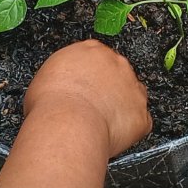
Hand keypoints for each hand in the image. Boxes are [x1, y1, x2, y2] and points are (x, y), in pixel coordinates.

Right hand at [23, 40, 150, 157]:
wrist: (67, 124)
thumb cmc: (50, 104)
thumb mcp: (45, 78)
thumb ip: (61, 77)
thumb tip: (59, 89)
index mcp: (91, 50)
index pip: (97, 57)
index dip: (91, 76)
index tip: (84, 88)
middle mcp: (116, 63)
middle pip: (117, 74)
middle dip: (108, 90)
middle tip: (91, 108)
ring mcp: (133, 88)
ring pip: (132, 96)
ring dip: (120, 108)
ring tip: (101, 124)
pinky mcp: (142, 114)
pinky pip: (140, 122)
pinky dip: (129, 131)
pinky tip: (112, 136)